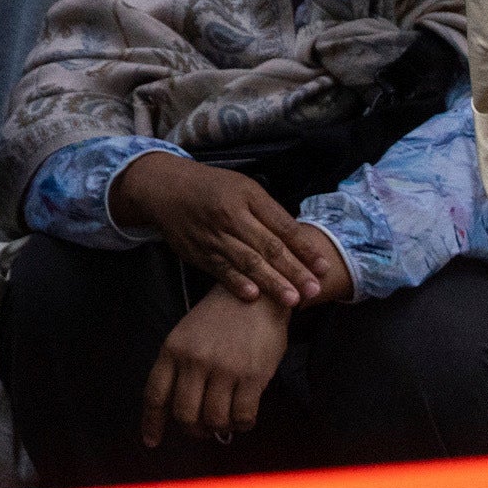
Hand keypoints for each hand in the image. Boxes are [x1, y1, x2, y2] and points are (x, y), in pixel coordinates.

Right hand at [107, 153, 330, 307]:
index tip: (324, 267)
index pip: (281, 224)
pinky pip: (220, 270)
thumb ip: (269, 213)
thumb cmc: (211, 187)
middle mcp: (229, 215)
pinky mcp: (197, 252)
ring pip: (246, 262)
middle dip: (293, 270)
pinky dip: (236, 283)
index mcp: (246, 196)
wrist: (163, 188)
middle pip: (267, 246)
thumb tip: (300, 243)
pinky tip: (253, 296)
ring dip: (271, 282)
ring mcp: (212, 235)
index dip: (304, 247)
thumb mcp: (243, 187)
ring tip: (292, 300)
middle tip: (313, 290)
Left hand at [141, 288, 290, 450]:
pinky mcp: (253, 375)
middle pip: (184, 415)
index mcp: (173, 348)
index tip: (151, 442)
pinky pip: (243, 417)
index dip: (152, 423)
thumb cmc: (220, 318)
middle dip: (192, 430)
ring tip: (226, 418)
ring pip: (214, 420)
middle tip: (202, 428)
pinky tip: (244, 416)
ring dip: (220, 428)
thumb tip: (175, 409)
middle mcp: (195, 360)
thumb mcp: (187, 334)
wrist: (257, 294)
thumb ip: (178, 367)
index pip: (155, 394)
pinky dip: (243, 425)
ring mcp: (224, 368)